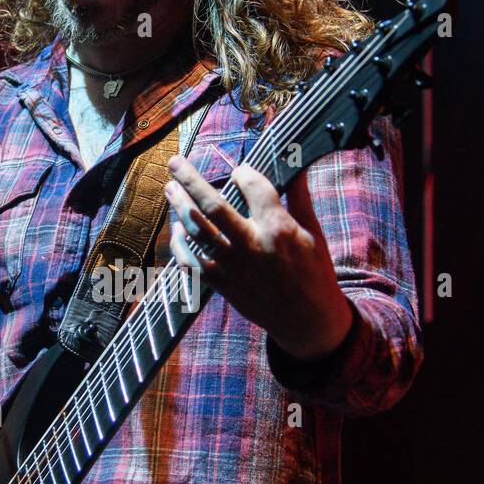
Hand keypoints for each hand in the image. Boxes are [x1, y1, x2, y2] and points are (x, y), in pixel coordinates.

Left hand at [165, 155, 352, 360]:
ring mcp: (233, 268)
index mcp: (279, 228)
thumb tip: (296, 165)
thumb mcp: (314, 233)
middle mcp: (252, 246)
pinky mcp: (222, 286)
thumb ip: (300, 198)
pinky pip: (191, 263)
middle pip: (213, 206)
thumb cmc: (314, 273)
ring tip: (170, 188)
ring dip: (179, 207)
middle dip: (190, 180)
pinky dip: (179, 246)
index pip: (252, 187)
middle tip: (175, 162)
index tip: (239, 171)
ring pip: (197, 232)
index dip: (242, 173)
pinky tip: (176, 230)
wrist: (306, 320)